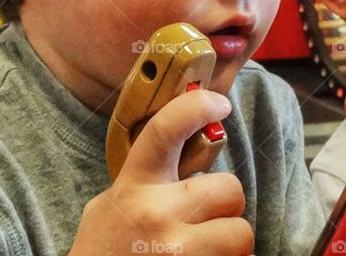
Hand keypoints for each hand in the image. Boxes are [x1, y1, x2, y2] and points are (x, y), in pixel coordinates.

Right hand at [70, 90, 253, 255]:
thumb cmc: (104, 252)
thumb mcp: (111, 206)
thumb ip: (146, 178)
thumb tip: (188, 140)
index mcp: (135, 187)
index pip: (165, 130)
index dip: (197, 106)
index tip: (219, 104)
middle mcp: (156, 215)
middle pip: (230, 189)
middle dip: (225, 206)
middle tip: (206, 221)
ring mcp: (177, 251)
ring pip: (241, 233)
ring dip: (230, 243)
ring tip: (204, 249)